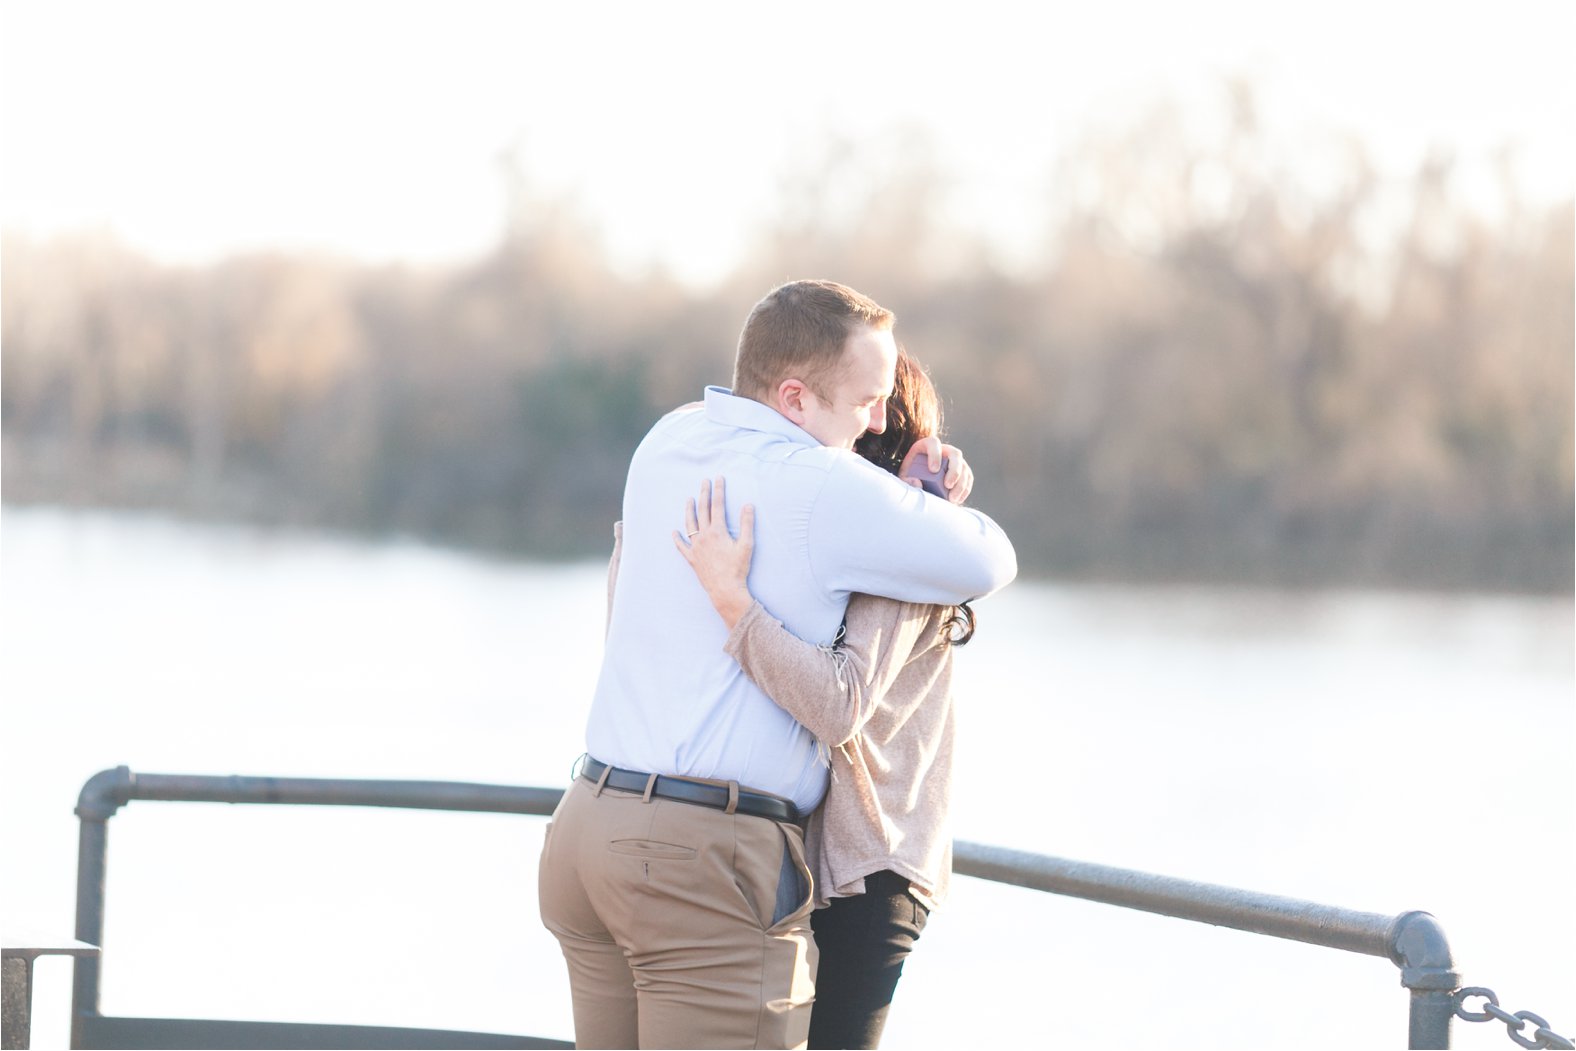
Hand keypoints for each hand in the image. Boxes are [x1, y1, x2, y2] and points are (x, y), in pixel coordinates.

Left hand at [673, 476, 756, 628]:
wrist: (725, 590)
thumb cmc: (738, 569)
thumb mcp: (747, 545)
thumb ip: (747, 524)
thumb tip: (747, 505)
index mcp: (717, 531)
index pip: (717, 505)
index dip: (718, 490)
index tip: (718, 479)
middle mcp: (703, 536)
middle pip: (702, 510)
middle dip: (704, 494)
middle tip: (704, 482)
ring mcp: (696, 547)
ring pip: (689, 524)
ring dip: (689, 510)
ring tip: (689, 499)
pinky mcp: (692, 559)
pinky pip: (681, 547)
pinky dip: (677, 539)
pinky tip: (674, 532)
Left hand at [898, 437, 974, 504]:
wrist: (918, 477)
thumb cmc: (910, 473)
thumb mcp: (904, 476)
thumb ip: (906, 479)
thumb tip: (917, 483)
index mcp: (928, 445)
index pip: (934, 443)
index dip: (935, 455)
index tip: (933, 470)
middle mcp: (945, 450)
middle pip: (955, 454)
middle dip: (954, 470)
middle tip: (947, 486)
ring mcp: (956, 460)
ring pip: (964, 467)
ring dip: (961, 483)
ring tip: (952, 498)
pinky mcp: (962, 470)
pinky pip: (968, 478)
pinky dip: (965, 489)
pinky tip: (958, 500)